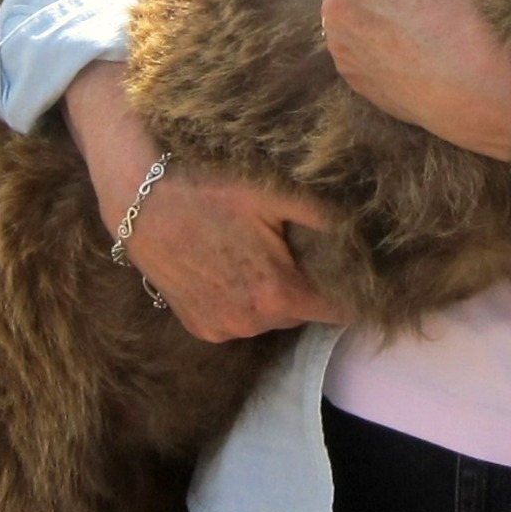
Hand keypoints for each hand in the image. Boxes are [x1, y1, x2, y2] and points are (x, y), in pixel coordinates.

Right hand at [63, 61, 343, 343]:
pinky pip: (238, 319)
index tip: (362, 272)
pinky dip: (244, 299)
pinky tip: (236, 264)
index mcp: (278, 294)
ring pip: (269, 316)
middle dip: (309, 285)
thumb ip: (328, 217)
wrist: (138, 191)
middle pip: (302, 311)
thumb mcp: (276, 191)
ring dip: (275, 292)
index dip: (353, 291)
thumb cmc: (209, 183)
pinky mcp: (196, 325)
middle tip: (303, 246)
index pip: (338, 311)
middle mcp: (250, 323)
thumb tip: (373, 232)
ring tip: (266, 251)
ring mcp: (219, 328)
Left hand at [321, 0, 510, 158]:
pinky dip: (374, 38)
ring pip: (355, 6)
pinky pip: (356, 43)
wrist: (479, 92)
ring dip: (377, 4)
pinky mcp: (348, 75)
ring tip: (416, 15)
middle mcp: (336, 0)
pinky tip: (407, 43)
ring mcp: (338, 42)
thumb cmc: (471, 15)